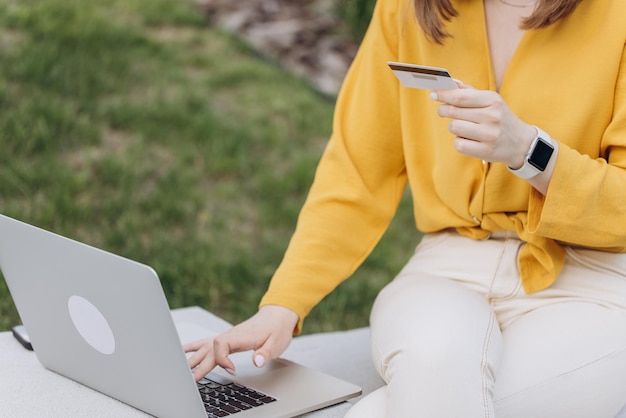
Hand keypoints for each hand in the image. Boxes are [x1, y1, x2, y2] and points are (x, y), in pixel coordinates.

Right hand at [183, 305, 298, 381]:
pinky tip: (184, 351)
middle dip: (201, 365)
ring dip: (194, 358)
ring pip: (205, 346)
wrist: (276, 316)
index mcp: (241, 336)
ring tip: (183, 370)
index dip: (222, 358)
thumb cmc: (276, 329)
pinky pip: (207, 341)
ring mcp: (227, 336)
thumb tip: (257, 361)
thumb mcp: (277, 342)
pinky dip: (194, 346)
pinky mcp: (227, 338)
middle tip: (193, 380)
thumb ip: (266, 352)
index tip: (231, 370)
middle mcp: (231, 335)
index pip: (222, 344)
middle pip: (210, 349)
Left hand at [431, 85, 535, 167]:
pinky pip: (458, 144)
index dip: (443, 94)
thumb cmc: (499, 118)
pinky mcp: (485, 151)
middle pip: (453, 112)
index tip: (433, 93)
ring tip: (464, 127)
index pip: (460, 96)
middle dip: (443, 110)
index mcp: (492, 100)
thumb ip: (468, 91)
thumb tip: (449, 82)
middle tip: (443, 110)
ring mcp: (489, 135)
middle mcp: (492, 116)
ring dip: (454, 127)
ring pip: (454, 127)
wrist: (521, 143)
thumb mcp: (490, 101)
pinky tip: (469, 140)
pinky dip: (460, 141)